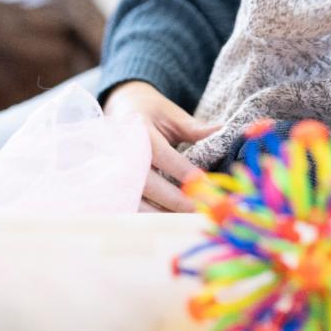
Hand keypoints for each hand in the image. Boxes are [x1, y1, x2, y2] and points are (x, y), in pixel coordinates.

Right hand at [102, 80, 215, 212]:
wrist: (119, 108)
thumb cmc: (150, 112)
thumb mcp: (171, 114)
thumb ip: (194, 128)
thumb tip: (221, 131)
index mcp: (138, 130)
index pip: (162, 155)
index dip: (184, 172)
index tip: (207, 186)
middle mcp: (121, 152)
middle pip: (147, 183)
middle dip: (175, 200)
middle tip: (200, 210)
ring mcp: (110, 170)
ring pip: (133, 201)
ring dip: (160, 214)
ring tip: (186, 220)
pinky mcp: (110, 185)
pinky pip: (126, 207)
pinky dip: (146, 217)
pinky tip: (166, 221)